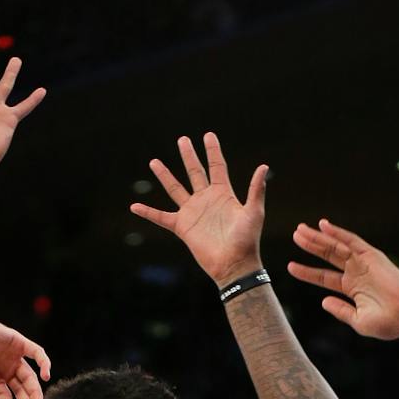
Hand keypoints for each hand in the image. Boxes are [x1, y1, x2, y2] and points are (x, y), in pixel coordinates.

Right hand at [130, 132, 268, 287]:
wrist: (233, 264)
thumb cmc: (247, 240)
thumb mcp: (254, 212)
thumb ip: (256, 190)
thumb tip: (264, 166)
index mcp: (223, 193)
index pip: (217, 166)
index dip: (213, 151)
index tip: (208, 135)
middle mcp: (206, 200)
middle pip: (195, 172)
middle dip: (188, 156)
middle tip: (182, 139)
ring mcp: (192, 212)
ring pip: (175, 189)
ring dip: (165, 175)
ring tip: (154, 161)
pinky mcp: (182, 227)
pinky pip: (161, 217)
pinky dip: (147, 212)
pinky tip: (135, 206)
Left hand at [288, 221, 398, 339]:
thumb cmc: (387, 323)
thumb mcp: (357, 320)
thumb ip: (340, 310)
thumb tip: (323, 301)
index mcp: (351, 288)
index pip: (323, 277)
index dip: (306, 272)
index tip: (290, 266)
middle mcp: (355, 273)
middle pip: (327, 256)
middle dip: (311, 246)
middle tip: (295, 235)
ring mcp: (363, 263)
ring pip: (336, 247)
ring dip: (319, 238)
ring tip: (300, 230)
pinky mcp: (372, 256)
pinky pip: (352, 241)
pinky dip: (338, 233)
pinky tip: (323, 226)